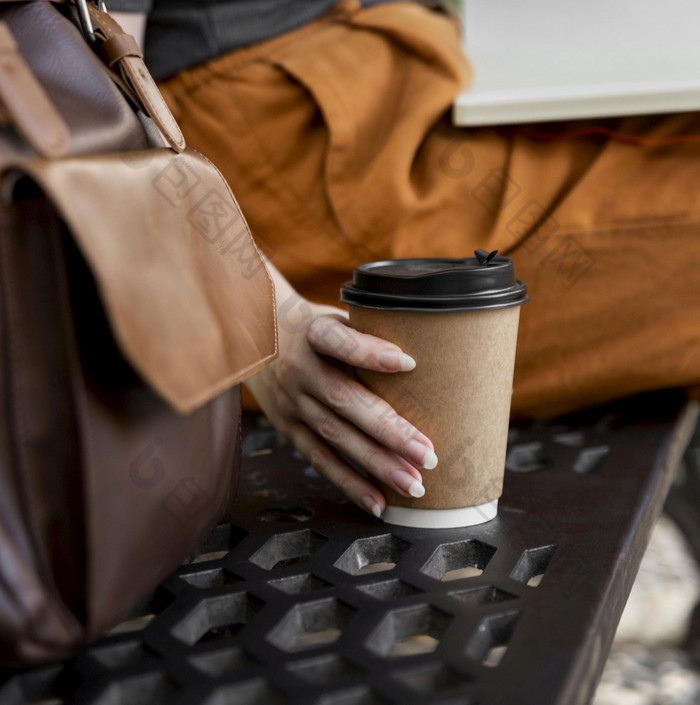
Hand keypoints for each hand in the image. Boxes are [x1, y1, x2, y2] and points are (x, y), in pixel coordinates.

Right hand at [245, 265, 437, 517]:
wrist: (259, 340)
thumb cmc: (316, 330)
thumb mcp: (336, 318)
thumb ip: (367, 335)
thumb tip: (423, 363)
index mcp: (313, 333)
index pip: (338, 340)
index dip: (369, 352)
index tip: (410, 363)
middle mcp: (299, 369)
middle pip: (344, 400)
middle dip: (388, 430)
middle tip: (428, 454)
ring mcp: (292, 402)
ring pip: (335, 436)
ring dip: (376, 464)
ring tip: (412, 483)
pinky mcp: (289, 429)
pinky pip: (320, 459)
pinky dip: (350, 483)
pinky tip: (379, 502)